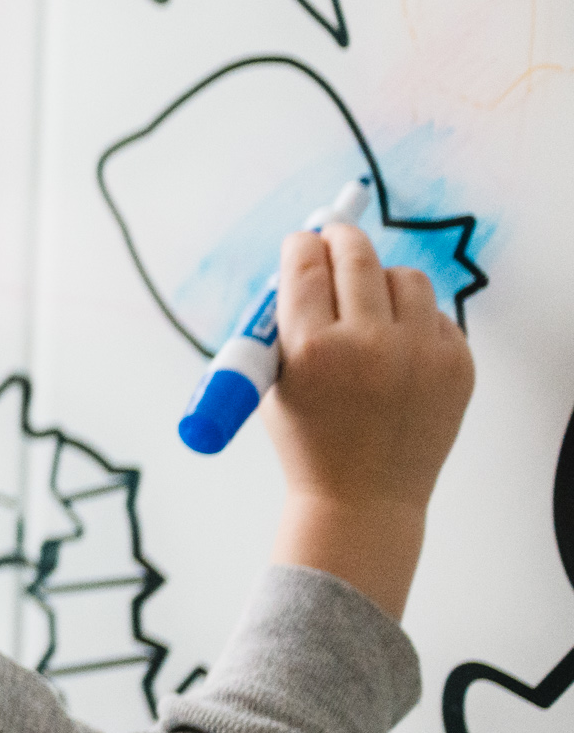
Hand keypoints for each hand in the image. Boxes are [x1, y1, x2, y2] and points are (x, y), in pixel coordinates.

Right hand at [267, 213, 474, 619]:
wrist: (363, 498)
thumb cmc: (308, 439)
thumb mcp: (275, 379)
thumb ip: (289, 321)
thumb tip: (310, 258)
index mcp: (310, 347)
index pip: (306, 263)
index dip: (302, 244)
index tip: (304, 240)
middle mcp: (367, 344)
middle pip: (358, 256)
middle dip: (342, 238)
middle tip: (337, 235)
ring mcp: (419, 355)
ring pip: (406, 278)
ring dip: (382, 282)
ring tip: (370, 307)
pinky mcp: (456, 366)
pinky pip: (436, 316)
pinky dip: (414, 321)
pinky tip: (397, 349)